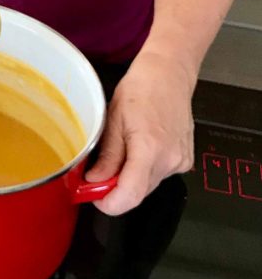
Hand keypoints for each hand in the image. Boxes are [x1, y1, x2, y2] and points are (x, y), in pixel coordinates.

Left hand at [84, 50, 194, 214]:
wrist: (168, 75)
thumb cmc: (141, 89)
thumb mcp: (113, 118)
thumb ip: (107, 155)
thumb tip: (95, 181)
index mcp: (149, 148)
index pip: (130, 195)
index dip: (110, 203)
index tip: (94, 197)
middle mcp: (169, 159)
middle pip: (138, 192)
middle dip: (116, 187)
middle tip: (100, 170)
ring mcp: (180, 161)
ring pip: (148, 185)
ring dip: (131, 177)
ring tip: (124, 147)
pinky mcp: (185, 160)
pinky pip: (160, 175)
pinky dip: (145, 168)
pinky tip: (141, 146)